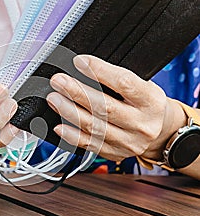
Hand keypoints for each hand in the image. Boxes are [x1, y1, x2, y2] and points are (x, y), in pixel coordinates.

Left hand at [46, 55, 186, 160]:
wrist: (160, 131)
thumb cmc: (145, 103)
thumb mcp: (143, 86)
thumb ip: (117, 80)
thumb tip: (83, 69)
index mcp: (151, 101)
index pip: (124, 83)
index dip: (99, 71)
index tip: (80, 62)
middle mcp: (142, 124)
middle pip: (104, 107)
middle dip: (77, 92)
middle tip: (59, 81)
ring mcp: (129, 142)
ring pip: (94, 127)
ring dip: (69, 112)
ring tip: (54, 99)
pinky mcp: (116, 153)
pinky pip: (90, 145)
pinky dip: (72, 135)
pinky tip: (60, 125)